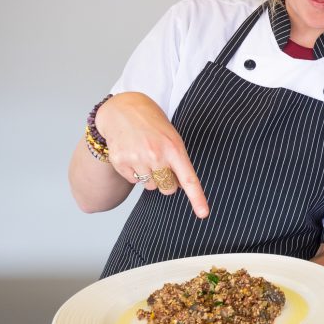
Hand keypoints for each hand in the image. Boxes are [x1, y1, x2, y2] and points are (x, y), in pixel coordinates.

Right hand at [97, 92, 209, 217]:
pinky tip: (133, 155)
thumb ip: (178, 161)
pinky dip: (135, 173)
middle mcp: (156, 154)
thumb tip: (180, 187)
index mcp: (174, 148)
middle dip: (167, 182)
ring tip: (145, 155)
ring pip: (150, 186)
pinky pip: (133, 181)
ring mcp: (137, 159)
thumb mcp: (172, 138)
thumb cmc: (153, 125)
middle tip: (161, 163)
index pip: (188, 178)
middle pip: (168, 188)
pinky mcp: (121, 162)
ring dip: (150, 177)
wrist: (123, 109)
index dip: (197, 198)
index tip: (203, 214)